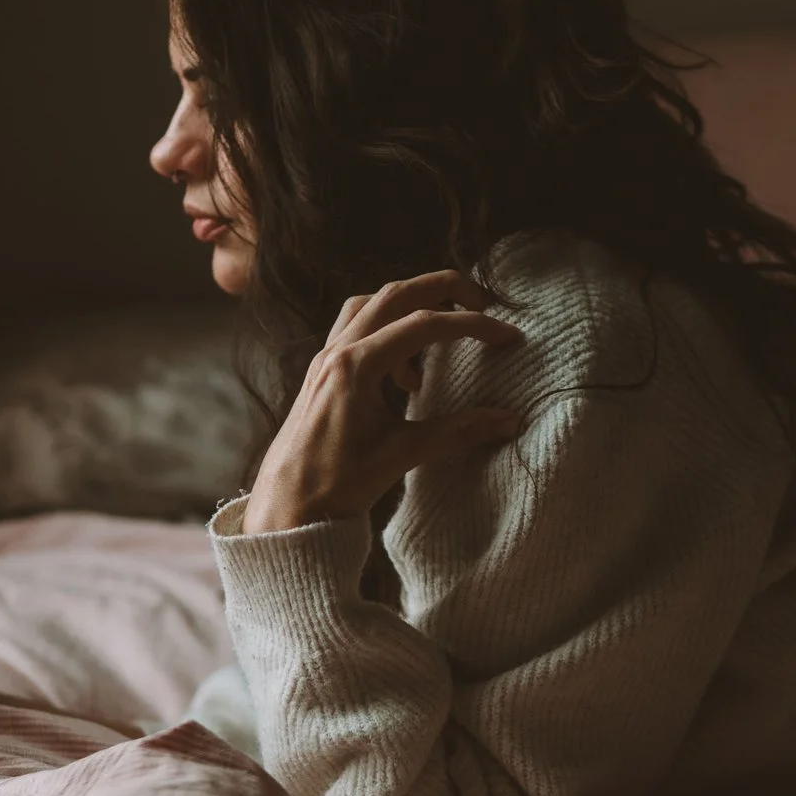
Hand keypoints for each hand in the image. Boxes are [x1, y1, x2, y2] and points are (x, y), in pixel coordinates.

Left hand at [243, 269, 524, 533]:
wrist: (287, 506)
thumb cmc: (338, 482)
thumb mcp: (403, 454)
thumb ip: (458, 431)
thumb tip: (508, 420)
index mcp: (357, 365)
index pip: (426, 325)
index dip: (473, 326)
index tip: (508, 336)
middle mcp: (338, 351)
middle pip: (396, 294)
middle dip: (443, 289)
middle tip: (482, 302)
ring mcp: (326, 358)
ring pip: (371, 305)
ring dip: (411, 306)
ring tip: (442, 333)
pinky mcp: (321, 372)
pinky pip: (356, 330)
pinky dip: (387, 333)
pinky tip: (406, 376)